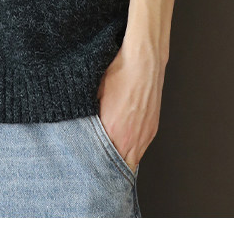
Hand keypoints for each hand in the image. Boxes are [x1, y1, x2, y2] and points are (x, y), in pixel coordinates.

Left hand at [96, 41, 165, 170]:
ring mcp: (145, 135)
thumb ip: (89, 118)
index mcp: (113, 132)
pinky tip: (122, 142)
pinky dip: (131, 149)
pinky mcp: (152, 129)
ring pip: (133, 160)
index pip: (104, 164)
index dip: (96, 169)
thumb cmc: (118, 75)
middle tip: (97, 170)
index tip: (88, 170)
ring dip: (121, 161)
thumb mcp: (94, 95)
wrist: (143, 62)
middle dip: (108, 170)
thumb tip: (80, 127)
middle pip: (120, 168)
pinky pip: (141, 148)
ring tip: (108, 158)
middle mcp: (131, 139)